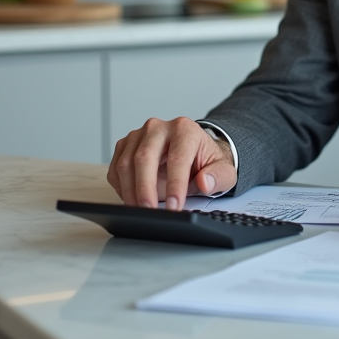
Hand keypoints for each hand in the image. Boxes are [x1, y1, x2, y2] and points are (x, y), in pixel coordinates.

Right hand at [107, 117, 236, 209]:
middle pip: (144, 157)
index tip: (175, 206)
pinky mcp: (125, 146)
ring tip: (140, 210)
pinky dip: (120, 188)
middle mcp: (159, 127)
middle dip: (145, 188)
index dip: (175, 184)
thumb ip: (217, 177)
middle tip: (149, 210)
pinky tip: (132, 199)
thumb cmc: (205, 161)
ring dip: (130, 191)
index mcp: (185, 129)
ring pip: (125, 163)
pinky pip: (115, 168)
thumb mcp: (223, 170)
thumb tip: (205, 182)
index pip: (177, 157)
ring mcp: (138, 135)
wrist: (192, 153)